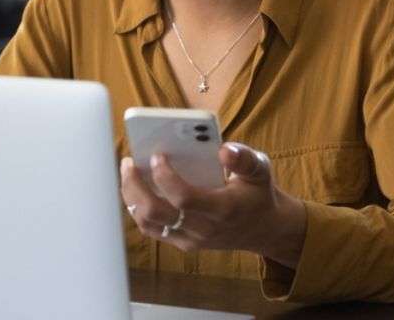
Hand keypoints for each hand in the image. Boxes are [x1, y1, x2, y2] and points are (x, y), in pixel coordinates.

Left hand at [119, 142, 307, 267]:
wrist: (264, 229)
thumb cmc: (258, 194)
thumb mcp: (260, 170)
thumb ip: (244, 158)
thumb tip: (223, 149)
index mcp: (223, 209)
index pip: (183, 197)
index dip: (164, 176)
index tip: (157, 155)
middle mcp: (204, 228)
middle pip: (156, 212)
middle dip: (135, 186)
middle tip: (129, 162)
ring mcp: (192, 240)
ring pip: (148, 223)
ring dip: (132, 198)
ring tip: (128, 172)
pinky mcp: (185, 244)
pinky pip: (153, 230)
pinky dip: (139, 209)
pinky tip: (137, 189)